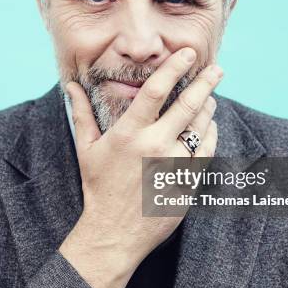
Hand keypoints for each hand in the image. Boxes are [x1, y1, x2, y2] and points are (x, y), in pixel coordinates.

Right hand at [58, 47, 221, 287]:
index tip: (187, 53)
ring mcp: (174, 164)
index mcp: (129, 134)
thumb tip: (70, 85)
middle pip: (188, 104)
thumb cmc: (98, 188)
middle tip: (217, 68)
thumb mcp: (87, 149)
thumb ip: (82, 113)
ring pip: (201, 126)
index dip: (174, 67)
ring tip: (210, 96)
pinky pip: (207, 149)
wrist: (114, 233)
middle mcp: (154, 145)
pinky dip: (210, 133)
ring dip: (208, 106)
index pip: (155, 91)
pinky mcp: (188, 181)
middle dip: (206, 81)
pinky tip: (209, 125)